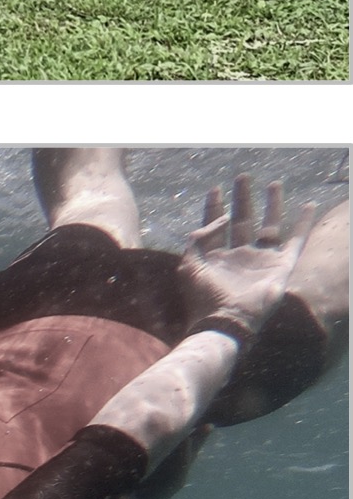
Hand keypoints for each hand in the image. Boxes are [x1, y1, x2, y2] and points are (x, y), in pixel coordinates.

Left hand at [178, 174, 317, 342]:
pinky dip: (303, 223)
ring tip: (274, 183)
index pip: (215, 225)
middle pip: (242, 220)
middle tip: (242, 177)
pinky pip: (296, 240)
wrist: (226, 321)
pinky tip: (308, 206)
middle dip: (242, 198)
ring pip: (269, 226)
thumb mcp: (189, 263)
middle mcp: (238, 257)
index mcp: (215, 257)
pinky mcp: (280, 267)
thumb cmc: (203, 297)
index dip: (214, 207)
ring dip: (272, 204)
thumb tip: (221, 217)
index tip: (216, 189)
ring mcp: (260, 261)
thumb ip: (199, 237)